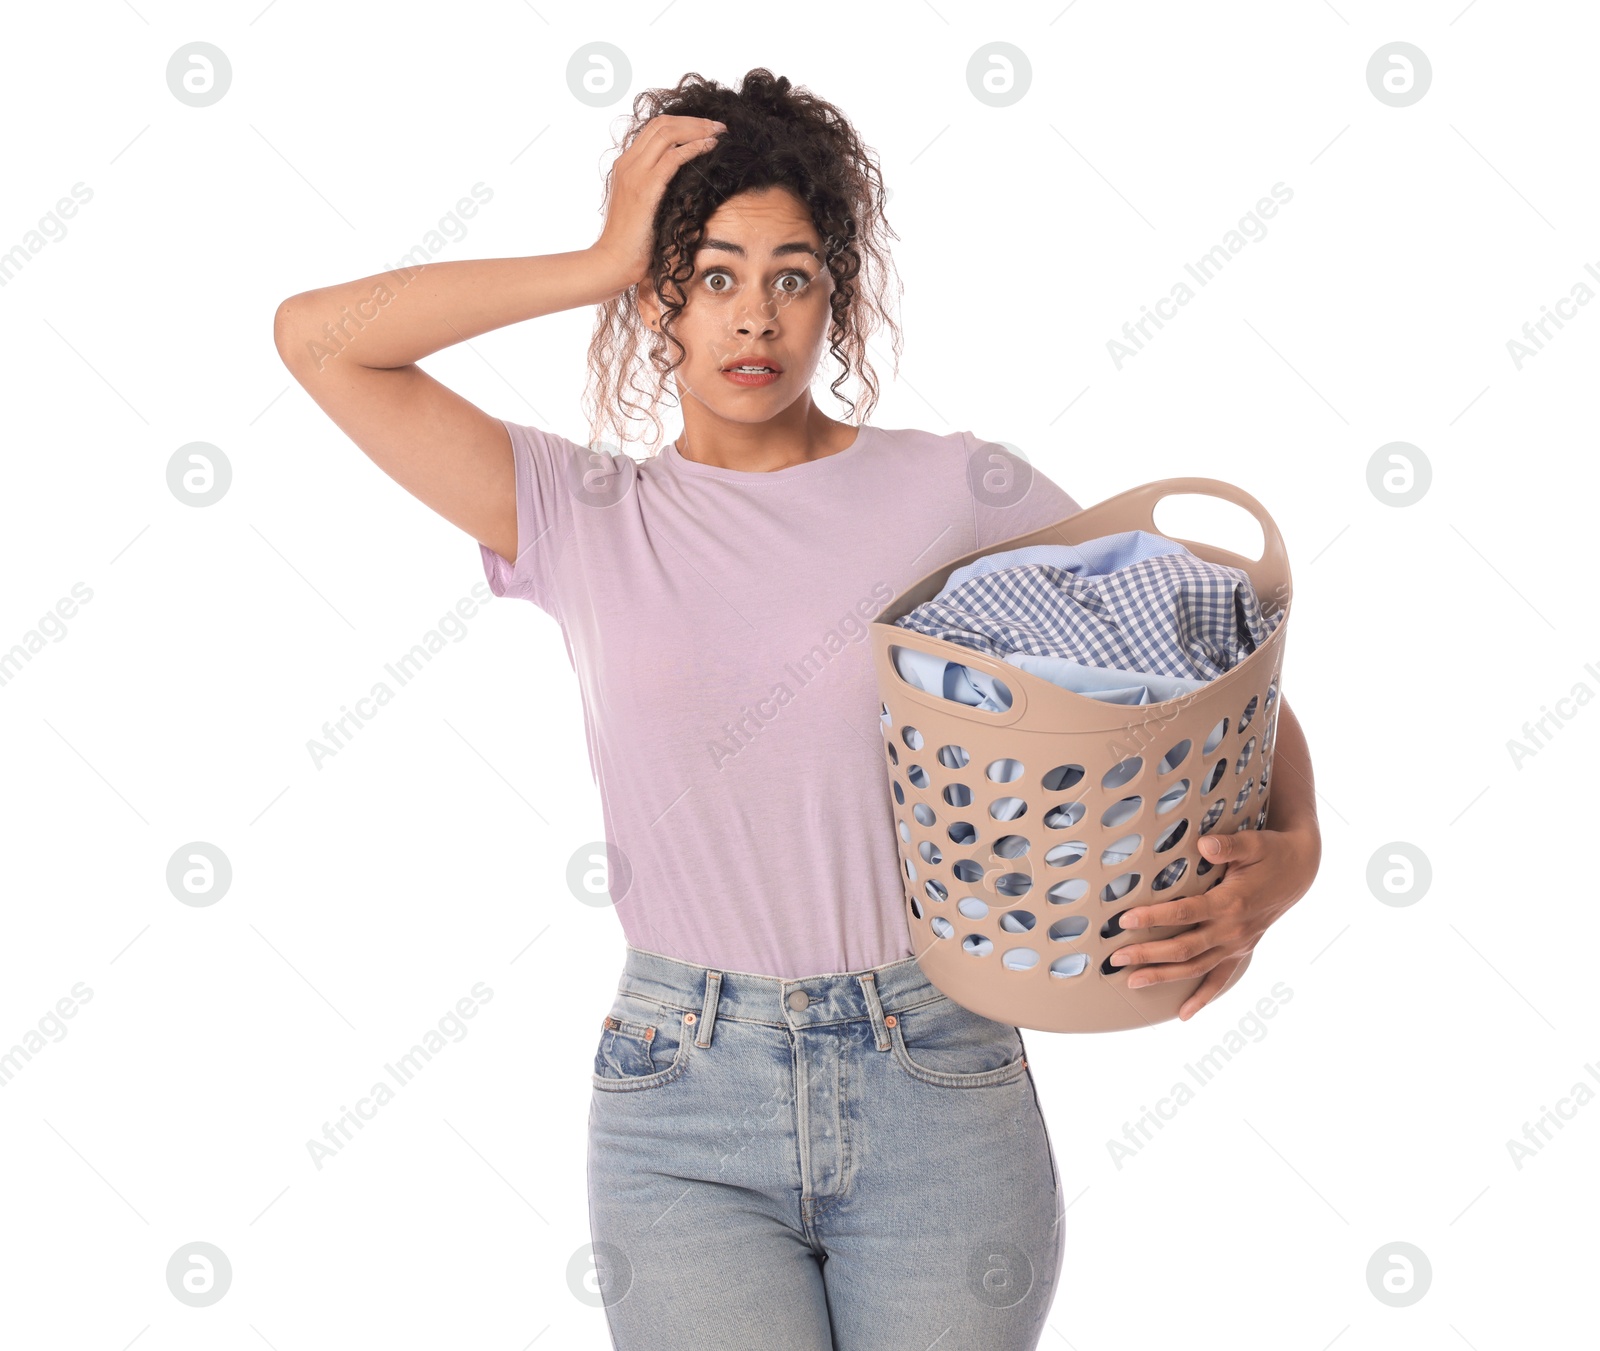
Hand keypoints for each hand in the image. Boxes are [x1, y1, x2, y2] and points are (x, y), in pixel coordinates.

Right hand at [594, 115, 726, 288]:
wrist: (613, 261)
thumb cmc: (632, 243)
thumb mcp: (643, 208)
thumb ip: (655, 189)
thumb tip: (682, 184)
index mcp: (625, 166)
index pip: (654, 129)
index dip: (683, 123)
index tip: (706, 128)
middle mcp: (627, 164)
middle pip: (662, 124)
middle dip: (693, 121)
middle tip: (718, 126)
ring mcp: (634, 174)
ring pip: (667, 133)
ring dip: (697, 129)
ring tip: (718, 132)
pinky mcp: (645, 189)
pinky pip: (673, 158)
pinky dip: (694, 147)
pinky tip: (710, 147)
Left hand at [1108, 822, 1320, 1020]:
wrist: (1299, 872)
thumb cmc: (1271, 854)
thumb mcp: (1253, 843)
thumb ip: (1228, 846)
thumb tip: (1205, 845)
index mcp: (1231, 903)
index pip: (1185, 914)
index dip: (1154, 917)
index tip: (1125, 919)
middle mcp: (1233, 930)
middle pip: (1184, 948)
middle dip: (1148, 954)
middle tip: (1117, 958)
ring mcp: (1237, 945)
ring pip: (1196, 968)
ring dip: (1163, 976)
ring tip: (1132, 981)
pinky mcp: (1241, 951)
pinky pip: (1220, 980)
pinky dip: (1203, 998)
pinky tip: (1184, 1013)